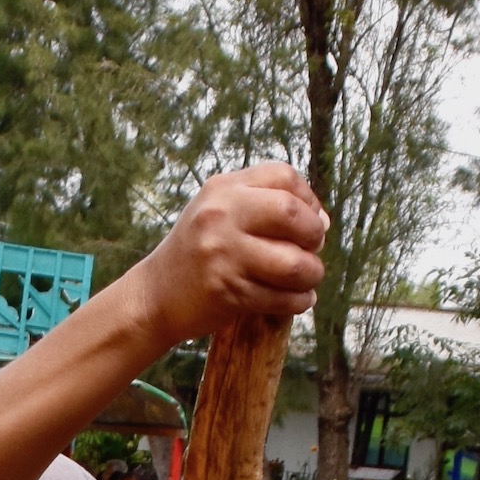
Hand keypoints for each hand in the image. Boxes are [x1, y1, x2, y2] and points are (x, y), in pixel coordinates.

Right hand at [132, 166, 325, 356]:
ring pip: (294, 264)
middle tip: (313, 250)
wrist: (155, 294)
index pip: (285, 177)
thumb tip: (324, 221)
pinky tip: (298, 298)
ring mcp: (222, 254)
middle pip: (293, 214)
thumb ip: (265, 206)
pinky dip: (300, 301)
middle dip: (315, 235)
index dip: (310, 199)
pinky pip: (281, 298)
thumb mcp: (220, 211)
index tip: (311, 220)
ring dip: (312, 274)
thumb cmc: (198, 251)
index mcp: (224, 188)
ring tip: (307, 279)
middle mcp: (221, 216)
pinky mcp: (227, 292)